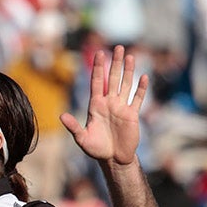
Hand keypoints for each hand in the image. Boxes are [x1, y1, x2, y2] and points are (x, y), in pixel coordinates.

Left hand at [60, 46, 148, 165]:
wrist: (113, 159)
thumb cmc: (96, 149)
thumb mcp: (82, 138)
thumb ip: (73, 127)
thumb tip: (61, 116)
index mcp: (96, 105)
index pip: (97, 82)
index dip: (98, 68)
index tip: (99, 53)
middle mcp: (109, 103)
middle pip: (113, 78)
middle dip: (115, 63)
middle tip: (118, 47)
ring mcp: (121, 107)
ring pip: (126, 85)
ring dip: (129, 71)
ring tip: (130, 56)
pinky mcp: (132, 115)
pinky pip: (137, 99)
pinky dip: (141, 88)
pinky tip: (144, 77)